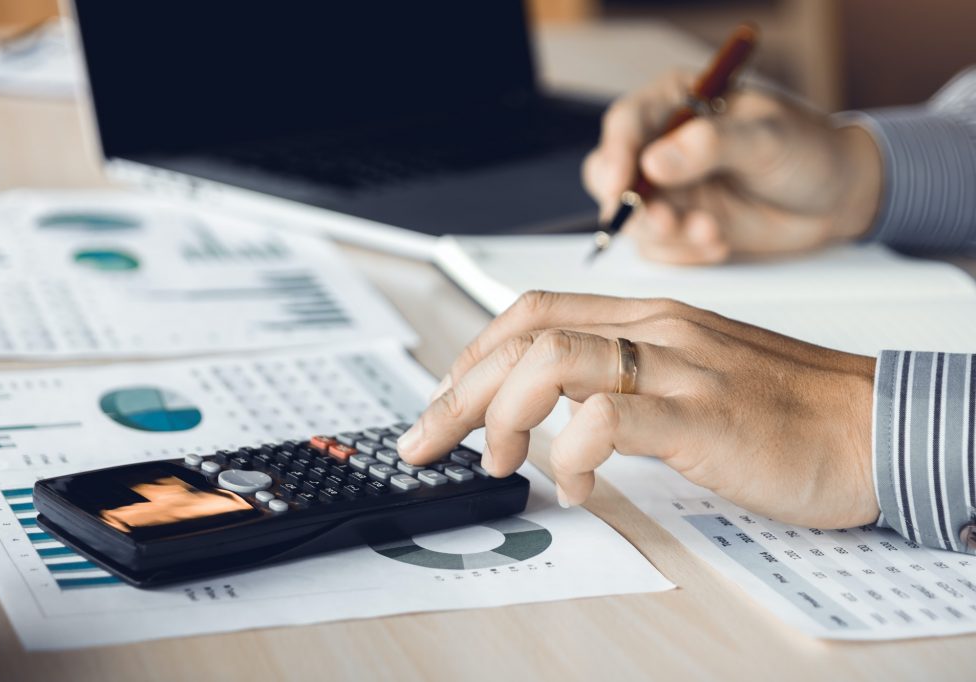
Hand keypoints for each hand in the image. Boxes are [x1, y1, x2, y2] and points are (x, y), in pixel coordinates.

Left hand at [398, 291, 878, 528]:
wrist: (876, 424)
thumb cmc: (788, 407)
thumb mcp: (693, 373)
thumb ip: (629, 378)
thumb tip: (562, 411)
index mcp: (651, 316)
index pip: (535, 309)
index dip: (476, 351)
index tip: (448, 396)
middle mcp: (656, 328)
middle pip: (524, 335)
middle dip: (458, 390)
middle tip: (427, 439)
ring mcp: (680, 367)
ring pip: (552, 360)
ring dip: (500, 415)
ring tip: (498, 460)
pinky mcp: (704, 417)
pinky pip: (608, 417)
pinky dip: (572, 453)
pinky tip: (578, 486)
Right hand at [581, 71, 882, 264]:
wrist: (835, 198)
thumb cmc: (808, 152)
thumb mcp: (768, 139)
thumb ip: (712, 146)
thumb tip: (654, 163)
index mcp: (676, 101)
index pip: (626, 122)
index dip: (617, 154)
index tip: (623, 185)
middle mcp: (660, 144)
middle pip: (609, 173)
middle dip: (632, 205)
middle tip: (667, 221)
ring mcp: (666, 189)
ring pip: (631, 218)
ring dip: (667, 234)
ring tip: (714, 233)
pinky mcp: (677, 226)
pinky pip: (656, 248)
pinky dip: (683, 253)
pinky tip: (720, 243)